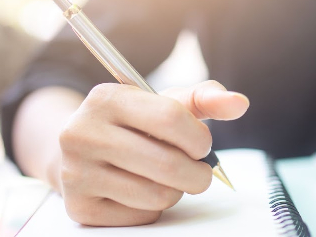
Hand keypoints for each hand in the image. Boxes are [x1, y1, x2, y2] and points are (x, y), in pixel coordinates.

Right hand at [56, 80, 248, 225]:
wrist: (84, 151)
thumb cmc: (135, 124)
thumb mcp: (165, 103)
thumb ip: (204, 98)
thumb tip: (239, 103)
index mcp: (106, 98)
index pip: (170, 118)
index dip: (198, 137)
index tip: (202, 145)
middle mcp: (81, 133)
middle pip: (167, 163)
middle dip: (198, 172)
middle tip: (200, 171)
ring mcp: (76, 172)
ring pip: (157, 194)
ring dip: (177, 190)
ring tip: (169, 178)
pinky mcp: (79, 207)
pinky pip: (141, 216)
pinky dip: (154, 208)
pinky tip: (143, 190)